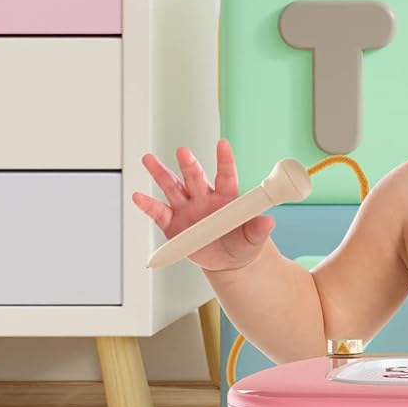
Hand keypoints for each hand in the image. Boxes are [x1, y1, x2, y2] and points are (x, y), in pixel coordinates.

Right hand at [133, 139, 274, 271]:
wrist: (228, 262)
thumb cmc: (242, 244)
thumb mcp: (253, 239)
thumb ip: (257, 229)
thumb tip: (268, 221)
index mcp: (225, 197)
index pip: (225, 175)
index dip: (224, 159)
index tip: (223, 144)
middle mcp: (203, 198)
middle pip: (194, 177)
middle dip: (188, 164)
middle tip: (183, 152)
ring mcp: (186, 209)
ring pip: (172, 187)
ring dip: (160, 174)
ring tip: (149, 160)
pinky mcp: (173, 224)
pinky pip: (158, 213)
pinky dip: (148, 205)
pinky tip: (139, 196)